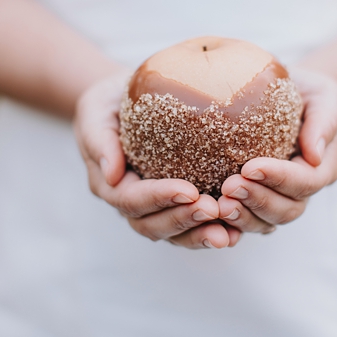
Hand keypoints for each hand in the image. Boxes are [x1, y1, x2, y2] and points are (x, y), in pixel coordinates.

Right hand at [74, 70, 237, 249]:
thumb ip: (100, 138)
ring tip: (229, 233)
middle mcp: (133, 203)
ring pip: (175, 234)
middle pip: (152, 225)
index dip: (159, 198)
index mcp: (110, 183)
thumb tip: (110, 171)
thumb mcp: (97, 109)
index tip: (189, 191)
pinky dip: (215, 231)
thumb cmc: (112, 101)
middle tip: (214, 209)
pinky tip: (238, 231)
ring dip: (201, 235)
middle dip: (183, 221)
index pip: (131, 199)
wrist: (125, 101)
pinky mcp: (179, 206)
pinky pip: (195, 227)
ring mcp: (156, 209)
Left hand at [217, 67, 336, 227]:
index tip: (250, 166)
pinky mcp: (258, 200)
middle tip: (229, 187)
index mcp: (323, 168)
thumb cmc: (310, 93)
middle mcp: (303, 190)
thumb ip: (323, 122)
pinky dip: (231, 222)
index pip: (306, 182)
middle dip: (258, 200)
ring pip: (267, 222)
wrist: (295, 95)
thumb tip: (315, 155)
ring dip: (243, 215)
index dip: (280, 178)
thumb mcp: (324, 97)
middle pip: (288, 209)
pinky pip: (248, 219)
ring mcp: (281, 198)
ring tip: (219, 204)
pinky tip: (211, 211)